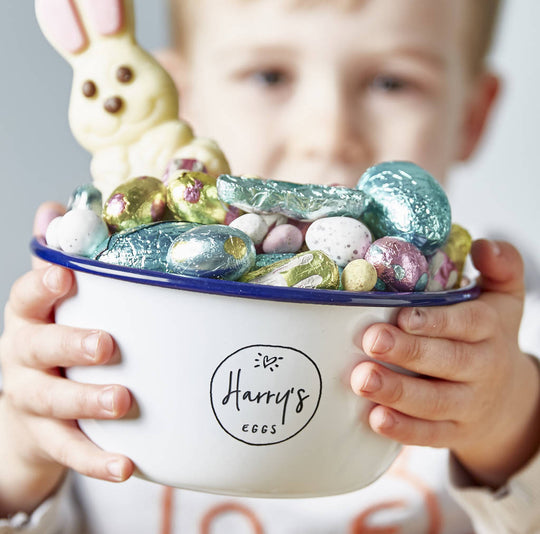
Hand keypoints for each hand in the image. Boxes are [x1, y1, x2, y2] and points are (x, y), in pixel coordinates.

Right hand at [0, 203, 133, 516]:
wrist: (30, 412)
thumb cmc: (56, 343)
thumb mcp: (54, 305)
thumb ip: (59, 260)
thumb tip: (57, 207)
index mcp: (30, 319)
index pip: (27, 296)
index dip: (42, 284)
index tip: (65, 273)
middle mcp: (23, 357)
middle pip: (38, 349)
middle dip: (71, 345)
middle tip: (109, 345)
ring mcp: (32, 401)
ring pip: (53, 401)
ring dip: (87, 401)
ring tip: (124, 402)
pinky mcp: (47, 438)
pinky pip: (70, 451)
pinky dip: (97, 460)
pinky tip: (127, 466)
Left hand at [350, 239, 539, 487]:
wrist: (511, 398)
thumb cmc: (491, 336)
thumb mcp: (503, 298)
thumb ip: (502, 267)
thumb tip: (484, 245)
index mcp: (489, 329)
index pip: (467, 323)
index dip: (436, 321)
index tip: (402, 315)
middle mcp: (482, 367)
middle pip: (447, 362)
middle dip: (408, 352)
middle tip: (371, 340)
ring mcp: (469, 404)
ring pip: (434, 401)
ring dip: (397, 392)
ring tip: (362, 379)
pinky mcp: (455, 432)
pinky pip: (430, 435)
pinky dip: (403, 430)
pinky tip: (375, 418)